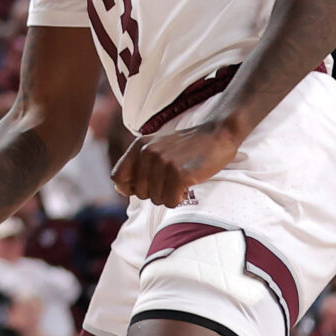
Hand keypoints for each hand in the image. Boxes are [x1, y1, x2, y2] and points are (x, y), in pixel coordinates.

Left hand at [112, 120, 239, 207]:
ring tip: (180, 182)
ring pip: (156, 199)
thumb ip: (138, 164)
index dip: (128, 188)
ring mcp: (163, 163)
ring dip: (169, 196)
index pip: (117, 177)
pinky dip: (179, 199)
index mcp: (139, 146)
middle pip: (139, 193)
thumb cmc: (188, 145)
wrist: (217, 134)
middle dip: (155, 193)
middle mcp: (147, 153)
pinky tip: (187, 186)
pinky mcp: (180, 173)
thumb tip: (120, 189)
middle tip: (170, 183)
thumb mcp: (157, 146)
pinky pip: (171, 201)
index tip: (145, 188)